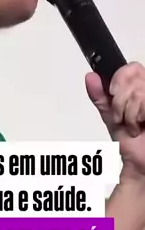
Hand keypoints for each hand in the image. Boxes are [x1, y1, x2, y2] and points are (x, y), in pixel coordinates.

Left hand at [86, 62, 144, 180]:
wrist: (141, 162)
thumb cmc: (131, 142)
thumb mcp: (111, 116)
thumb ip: (100, 97)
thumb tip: (90, 77)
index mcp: (139, 89)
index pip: (133, 67)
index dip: (121, 77)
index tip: (112, 91)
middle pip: (134, 77)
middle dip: (120, 100)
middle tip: (122, 116)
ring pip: (139, 91)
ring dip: (130, 112)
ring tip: (133, 124)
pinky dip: (138, 116)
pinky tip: (142, 125)